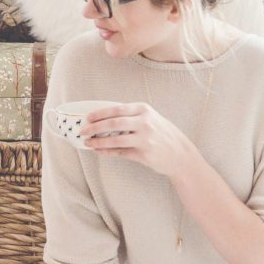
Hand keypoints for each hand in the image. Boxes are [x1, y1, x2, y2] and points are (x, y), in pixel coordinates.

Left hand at [79, 102, 193, 176]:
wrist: (180, 154)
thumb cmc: (162, 134)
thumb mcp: (150, 118)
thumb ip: (130, 116)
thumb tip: (103, 118)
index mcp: (144, 110)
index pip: (116, 109)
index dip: (99, 113)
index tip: (87, 117)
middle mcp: (145, 123)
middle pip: (113, 123)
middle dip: (95, 127)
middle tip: (83, 131)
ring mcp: (145, 139)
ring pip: (115, 140)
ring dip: (98, 142)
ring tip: (88, 143)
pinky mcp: (144, 154)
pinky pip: (121, 153)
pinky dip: (107, 152)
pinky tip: (99, 151)